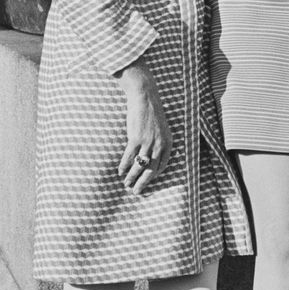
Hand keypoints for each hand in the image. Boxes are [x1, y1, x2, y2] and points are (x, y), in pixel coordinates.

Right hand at [115, 60, 171, 193]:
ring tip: (126, 184)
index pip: (162, 166)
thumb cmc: (152, 113)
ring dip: (131, 177)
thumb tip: (151, 156)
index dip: (154, 176)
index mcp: (168, 143)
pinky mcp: (136, 138)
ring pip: (139, 166)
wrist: (145, 98)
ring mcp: (148, 142)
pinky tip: (120, 171)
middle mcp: (159, 145)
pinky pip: (129, 157)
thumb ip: (158, 142)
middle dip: (143, 183)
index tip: (146, 181)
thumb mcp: (161, 129)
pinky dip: (123, 166)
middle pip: (151, 170)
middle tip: (136, 191)